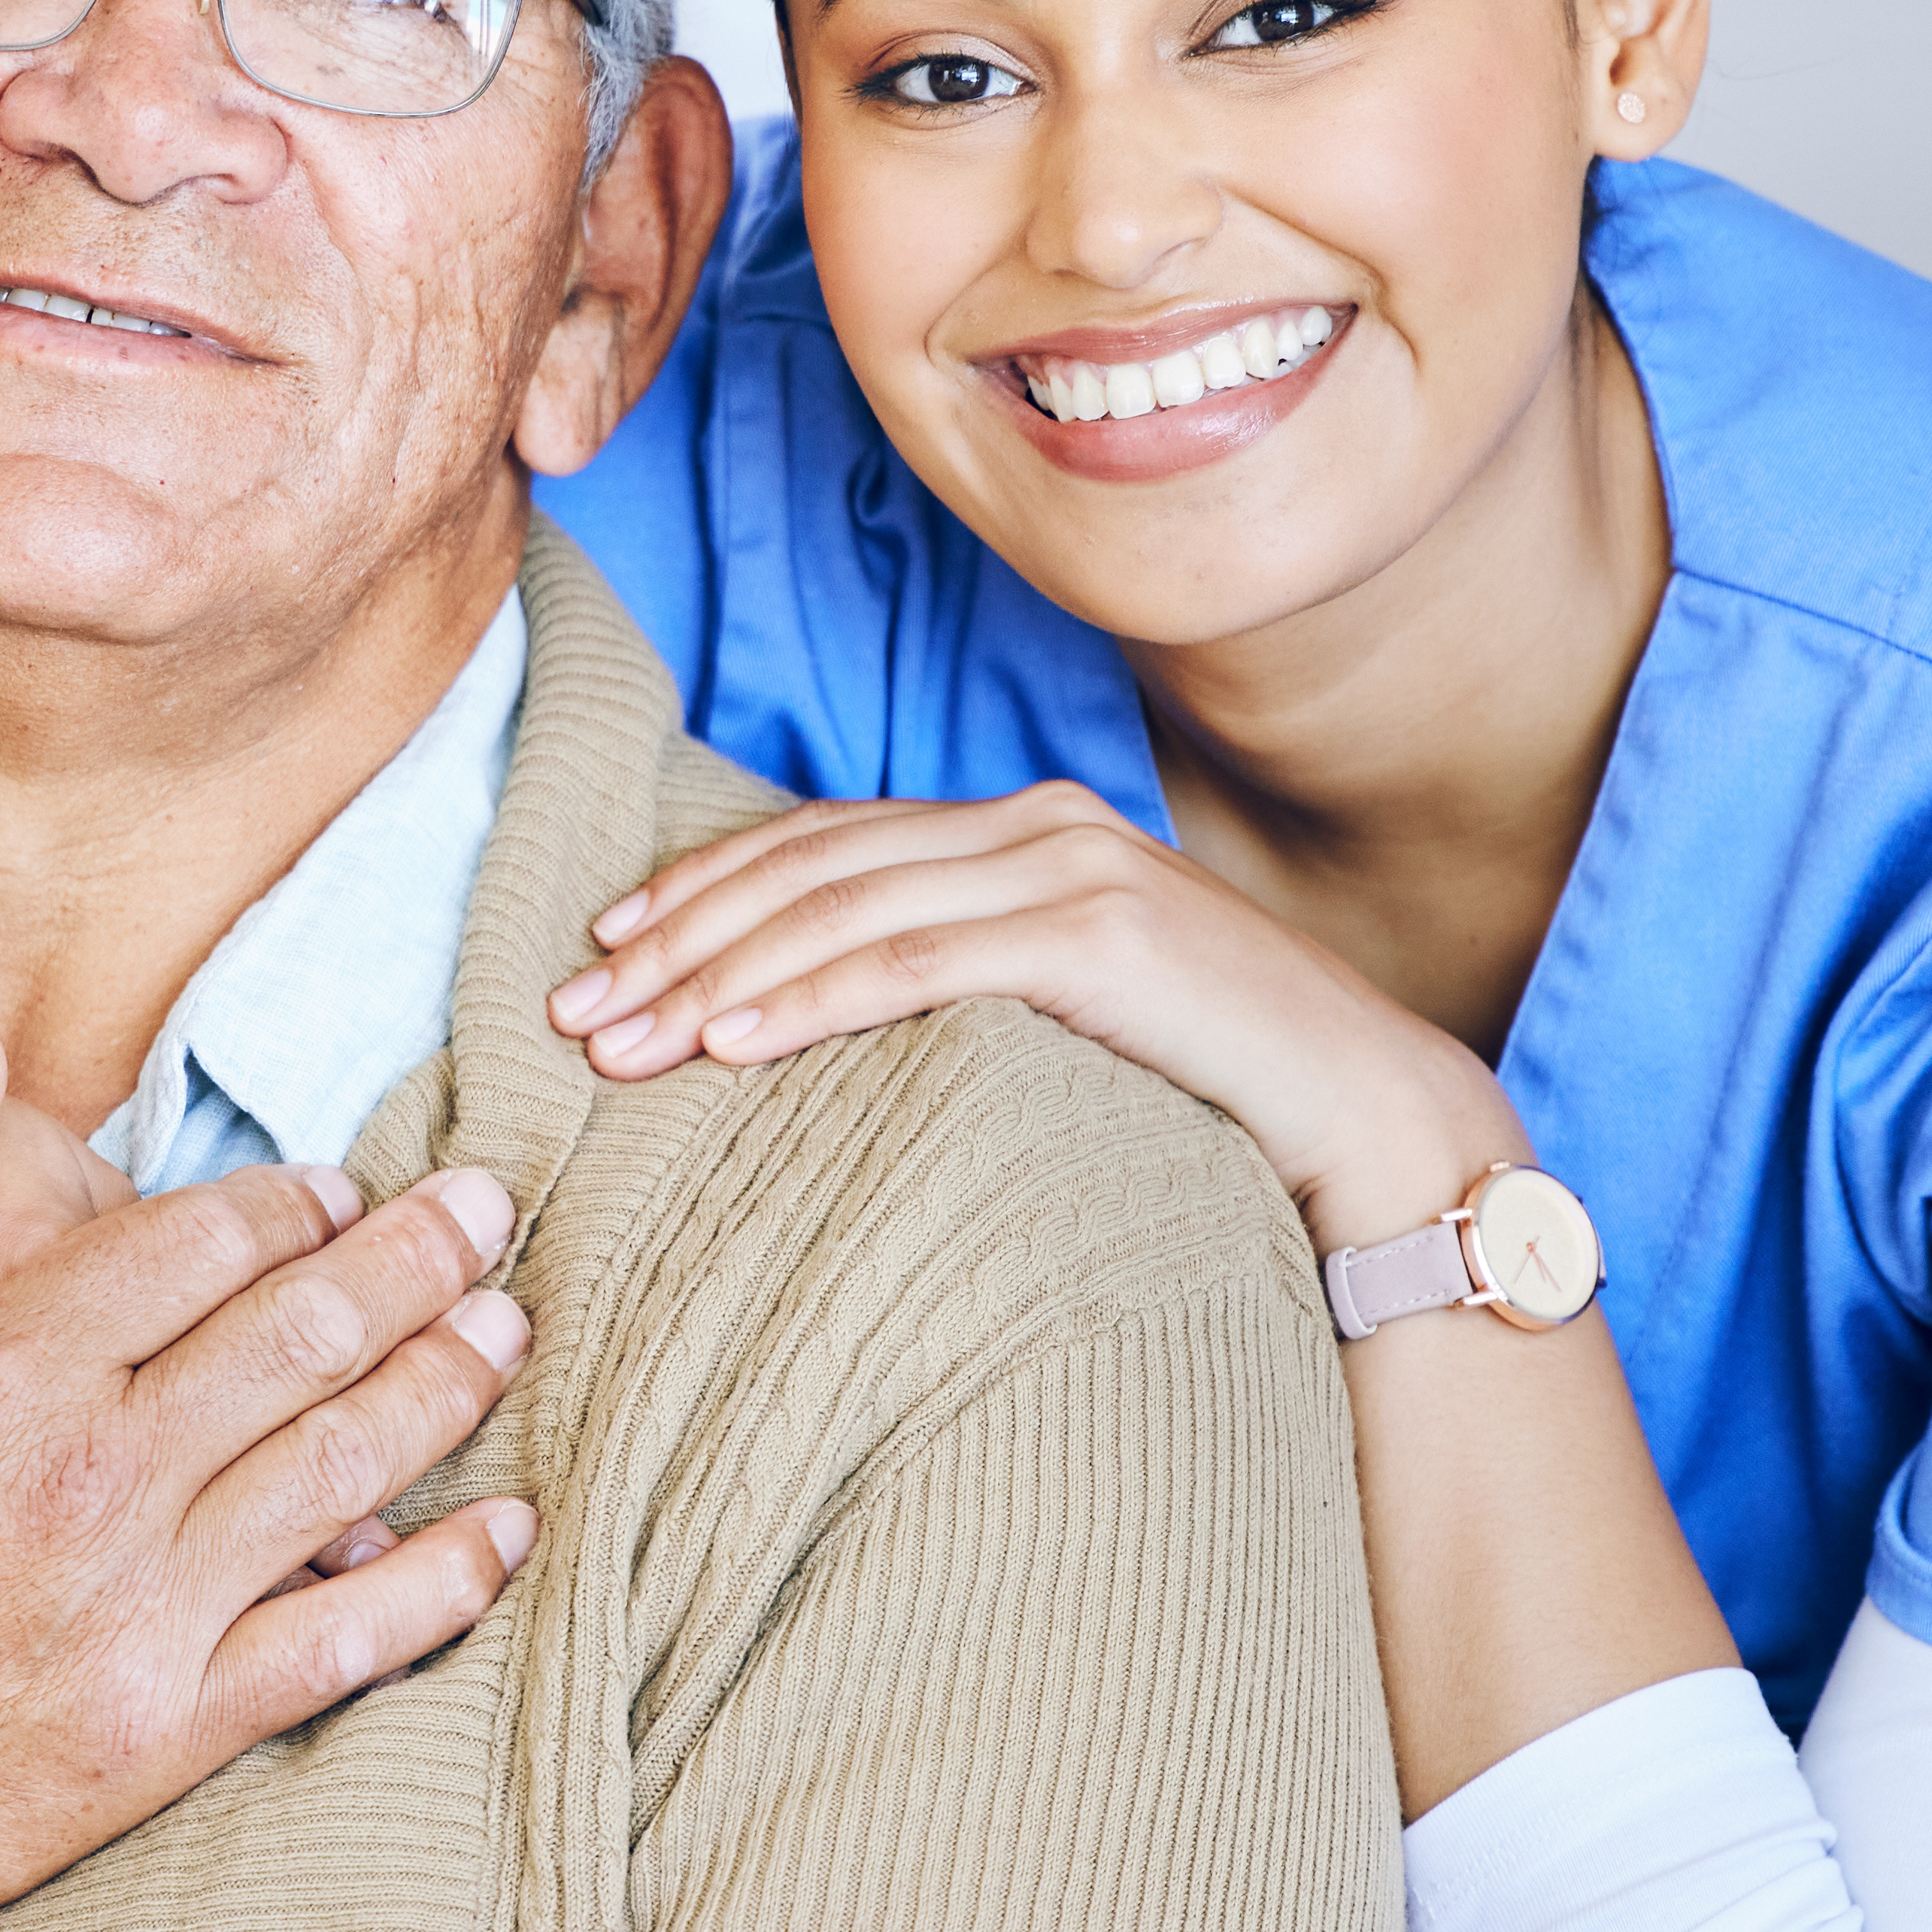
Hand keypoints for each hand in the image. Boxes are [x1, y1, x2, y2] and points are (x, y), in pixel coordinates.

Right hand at [0, 1022, 538, 1931]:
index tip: (341, 1190)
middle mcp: (96, 1474)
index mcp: (7, 1363)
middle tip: (490, 1212)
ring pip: (344, 1466)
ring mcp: (141, 1609)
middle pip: (304, 1333)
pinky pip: (341, 1646)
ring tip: (510, 1329)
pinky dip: (441, 1586)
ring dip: (446, 1385)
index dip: (294, 1202)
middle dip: (416, 1260)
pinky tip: (507, 1535)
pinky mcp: (164, 1732)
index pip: (204, 1243)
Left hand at [545, 784, 1517, 1236]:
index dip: (703, 889)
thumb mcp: (1058, 1011)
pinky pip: (916, 962)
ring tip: (619, 1041)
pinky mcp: (1095, 933)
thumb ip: (962, 981)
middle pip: (810, 869)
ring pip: (843, 911)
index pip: (822, 844)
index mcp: (1017, 829)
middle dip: (677, 937)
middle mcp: (1033, 824)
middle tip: (573, 1007)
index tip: (605, 950)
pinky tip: (727, 1041)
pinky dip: (809, 998)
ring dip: (714, 975)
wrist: (1359, 1107)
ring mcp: (1068, 868)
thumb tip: (829, 1022)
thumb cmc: (1203, 1078)